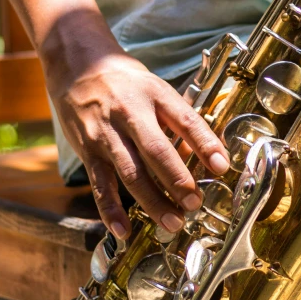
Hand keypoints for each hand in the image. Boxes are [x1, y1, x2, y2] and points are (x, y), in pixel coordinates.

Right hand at [49, 52, 229, 238]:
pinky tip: (123, 231)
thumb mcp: (159, 91)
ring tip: (173, 223)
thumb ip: (183, 120)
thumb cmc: (129, 84)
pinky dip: (110, 210)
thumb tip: (215, 152)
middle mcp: (130, 114)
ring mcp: (106, 134)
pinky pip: (99, 185)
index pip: (185, 120)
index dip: (205, 145)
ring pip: (130, 173)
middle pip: (156, 151)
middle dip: (177, 180)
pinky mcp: (87, 152)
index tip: (223, 167)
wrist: (78, 68)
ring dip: (153, 201)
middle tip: (195, 203)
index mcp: (156, 95)